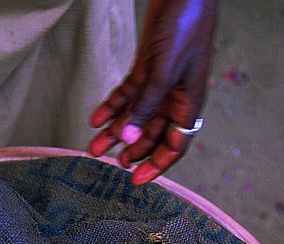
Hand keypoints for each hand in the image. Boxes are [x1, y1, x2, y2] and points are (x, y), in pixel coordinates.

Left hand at [88, 0, 216, 184]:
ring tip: (94, 147)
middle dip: (132, 150)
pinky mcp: (147, 65)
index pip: (176, 145)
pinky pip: (128, 94)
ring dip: (116, 132)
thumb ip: (146, 104)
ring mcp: (160, 81)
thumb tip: (129, 138)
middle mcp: (175, 96)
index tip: (136, 180)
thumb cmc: (185, 24)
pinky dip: (113, 107)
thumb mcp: (164, 70)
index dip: (157, 165)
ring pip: (136, 115)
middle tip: (111, 163)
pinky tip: (96, 118)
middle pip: (152, 134)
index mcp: (189, 102)